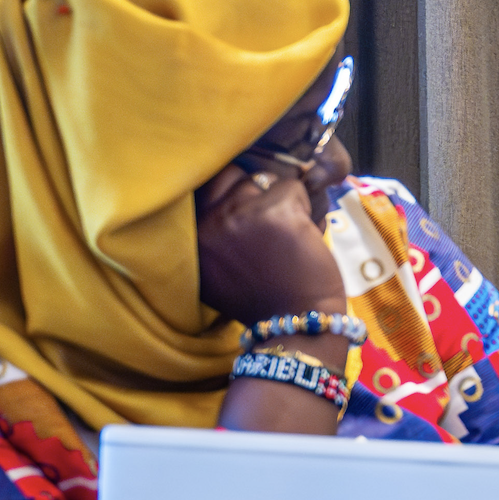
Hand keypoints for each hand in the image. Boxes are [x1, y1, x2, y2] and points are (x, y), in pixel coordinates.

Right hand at [194, 162, 346, 331]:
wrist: (296, 325)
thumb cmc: (263, 299)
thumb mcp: (217, 270)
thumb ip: (214, 233)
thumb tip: (233, 193)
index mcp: (191, 237)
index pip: (205, 184)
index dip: (232, 190)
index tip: (249, 206)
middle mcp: (208, 222)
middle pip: (233, 174)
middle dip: (256, 189)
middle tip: (272, 218)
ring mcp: (240, 214)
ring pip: (267, 179)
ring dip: (284, 201)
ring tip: (290, 233)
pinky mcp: (275, 212)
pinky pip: (295, 189)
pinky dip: (307, 209)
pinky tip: (306, 236)